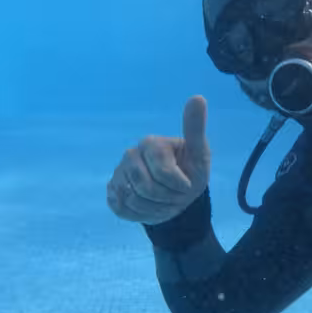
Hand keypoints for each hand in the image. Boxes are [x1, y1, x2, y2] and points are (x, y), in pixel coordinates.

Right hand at [106, 96, 211, 224]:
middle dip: (167, 199)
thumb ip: (195, 128)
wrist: (176, 195)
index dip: (179, 186)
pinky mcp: (112, 191)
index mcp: (150, 143)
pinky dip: (141, 215)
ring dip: (156, 209)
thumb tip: (198, 97)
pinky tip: (150, 207)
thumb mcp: (199, 153)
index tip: (188, 185)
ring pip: (133, 201)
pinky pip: (123, 210)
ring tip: (165, 202)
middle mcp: (130, 155)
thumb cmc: (189, 171)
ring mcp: (118, 173)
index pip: (163, 172)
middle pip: (146, 188)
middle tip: (176, 196)